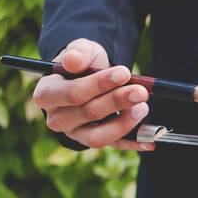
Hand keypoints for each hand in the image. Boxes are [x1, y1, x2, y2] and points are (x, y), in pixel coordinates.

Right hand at [32, 38, 153, 150]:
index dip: (99, 84)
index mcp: (47, 94)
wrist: (89, 76)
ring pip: (98, 136)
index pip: (73, 93)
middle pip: (89, 113)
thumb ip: (77, 53)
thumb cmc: (83, 63)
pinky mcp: (94, 141)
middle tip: (141, 91)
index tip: (124, 73)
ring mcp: (75, 133)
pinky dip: (133, 144)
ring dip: (124, 123)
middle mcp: (57, 118)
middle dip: (117, 101)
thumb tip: (72, 61)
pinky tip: (150, 142)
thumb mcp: (81, 51)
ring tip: (143, 108)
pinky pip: (114, 146)